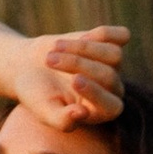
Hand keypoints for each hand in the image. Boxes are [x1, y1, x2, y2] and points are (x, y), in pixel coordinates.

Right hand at [8, 23, 127, 136]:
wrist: (30, 68)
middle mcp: (112, 89)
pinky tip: (83, 35)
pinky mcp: (112, 44)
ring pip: (114, 54)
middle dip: (77, 65)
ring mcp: (114, 66)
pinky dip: (104, 33)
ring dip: (83, 48)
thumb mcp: (44, 111)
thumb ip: (62, 120)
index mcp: (100, 112)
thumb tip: (82, 113)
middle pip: (108, 75)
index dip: (96, 93)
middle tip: (48, 60)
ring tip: (55, 47)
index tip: (74, 80)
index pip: (112, 107)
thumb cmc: (38, 95)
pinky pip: (122, 36)